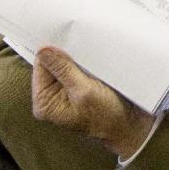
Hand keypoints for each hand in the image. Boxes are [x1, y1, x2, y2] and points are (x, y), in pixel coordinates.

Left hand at [32, 46, 154, 158]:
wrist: (127, 125)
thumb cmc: (106, 115)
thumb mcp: (84, 91)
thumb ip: (63, 70)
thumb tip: (43, 50)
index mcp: (44, 103)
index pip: (41, 66)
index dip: (54, 53)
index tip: (69, 44)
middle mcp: (49, 97)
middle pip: (50, 64)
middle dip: (65, 56)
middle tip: (82, 53)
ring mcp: (60, 92)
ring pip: (62, 63)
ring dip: (75, 59)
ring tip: (89, 62)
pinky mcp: (73, 87)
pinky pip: (72, 68)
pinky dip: (81, 63)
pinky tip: (91, 64)